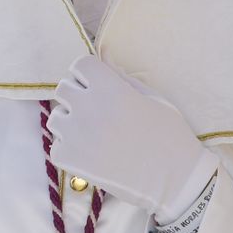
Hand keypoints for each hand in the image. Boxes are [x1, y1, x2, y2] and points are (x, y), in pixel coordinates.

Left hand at [47, 56, 217, 220]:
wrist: (176, 181)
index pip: (80, 65)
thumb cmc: (169, 135)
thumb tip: (104, 52)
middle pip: (63, 89)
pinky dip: (70, 149)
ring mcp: (75, 135)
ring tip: (96, 135)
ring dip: (71, 122)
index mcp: (110, 89)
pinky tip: (93, 154)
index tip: (100, 86)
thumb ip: (121, 75)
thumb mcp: (152, 98)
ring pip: (56, 117)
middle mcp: (88, 108)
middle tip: (100, 113)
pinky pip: (56, 145)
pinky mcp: (69, 159)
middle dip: (79, 96)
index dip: (90, 74)